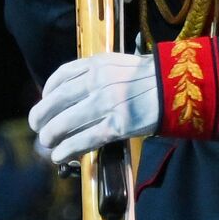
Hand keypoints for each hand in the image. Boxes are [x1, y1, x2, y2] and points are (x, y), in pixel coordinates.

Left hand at [29, 53, 159, 163]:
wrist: (181, 87)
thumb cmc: (155, 77)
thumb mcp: (124, 65)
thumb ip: (101, 74)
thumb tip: (77, 93)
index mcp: (100, 64)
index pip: (62, 75)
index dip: (47, 91)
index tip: (44, 100)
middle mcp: (99, 81)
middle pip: (58, 100)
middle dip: (41, 116)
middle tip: (37, 127)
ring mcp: (108, 103)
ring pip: (66, 122)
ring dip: (51, 135)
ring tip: (47, 143)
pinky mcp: (118, 125)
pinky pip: (84, 139)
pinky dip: (67, 149)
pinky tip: (60, 155)